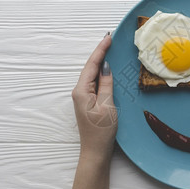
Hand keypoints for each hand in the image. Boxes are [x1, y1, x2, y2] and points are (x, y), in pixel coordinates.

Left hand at [71, 34, 117, 159]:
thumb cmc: (101, 131)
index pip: (92, 65)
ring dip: (100, 61)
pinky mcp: (88, 101)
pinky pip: (95, 82)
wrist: (95, 151)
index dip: (100, 50)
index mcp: (82, 90)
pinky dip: (101, 73)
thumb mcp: (107, 106)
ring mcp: (83, 96)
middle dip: (100, 52)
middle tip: (110, 38)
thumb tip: (106, 67)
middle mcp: (79, 91)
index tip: (108, 37)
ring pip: (92, 74)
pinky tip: (107, 68)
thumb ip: (106, 85)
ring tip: (109, 48)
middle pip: (90, 67)